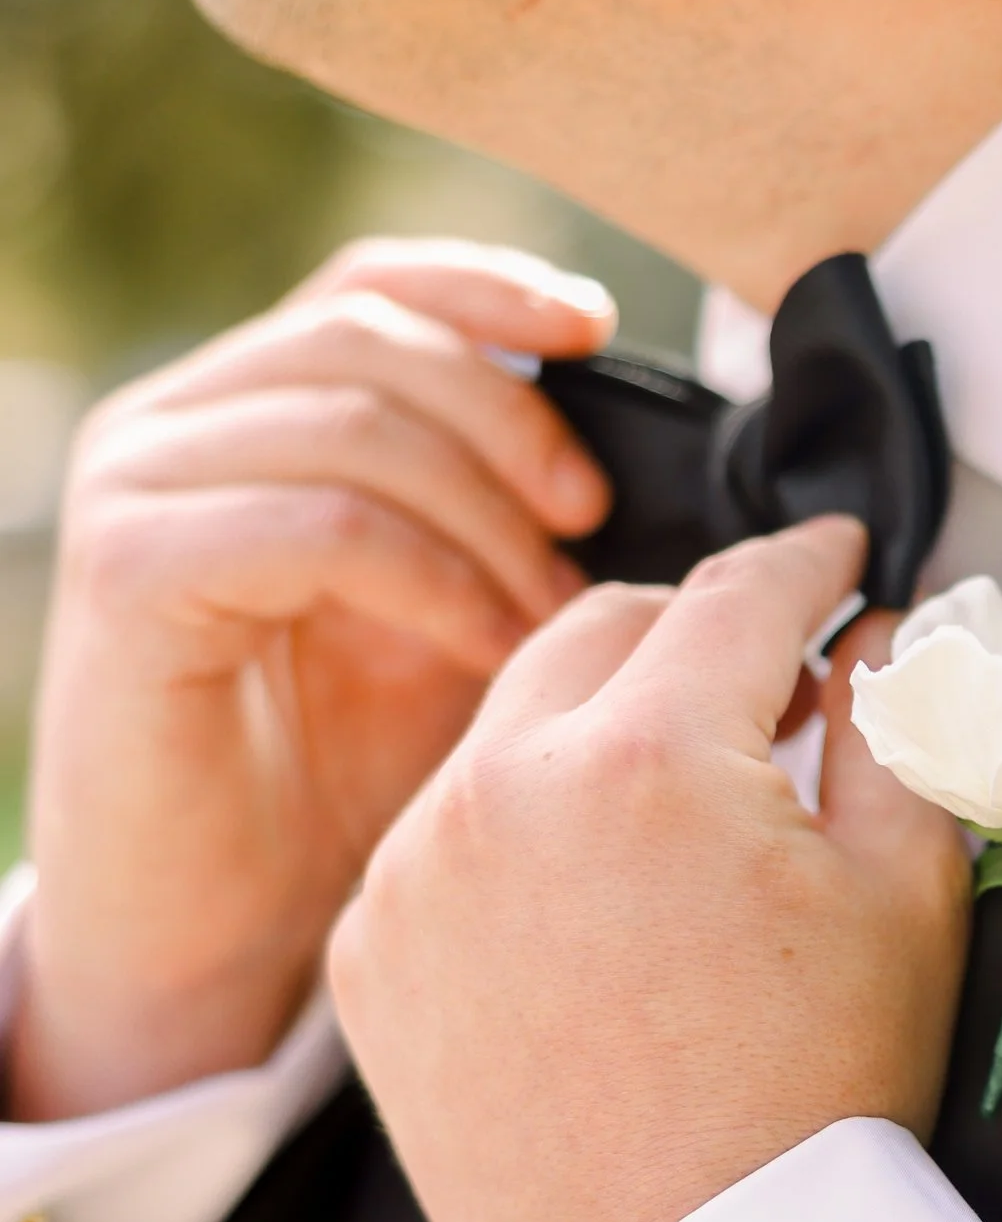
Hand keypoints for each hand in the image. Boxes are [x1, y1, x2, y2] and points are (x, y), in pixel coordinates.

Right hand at [12, 240, 616, 1119]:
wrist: (218, 936)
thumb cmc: (343, 790)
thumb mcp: (455, 625)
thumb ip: (510, 529)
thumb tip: (650, 469)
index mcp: (250, 412)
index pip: (372, 285)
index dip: (492, 287)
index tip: (603, 329)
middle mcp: (176, 427)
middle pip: (374, 339)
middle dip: (512, 422)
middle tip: (593, 521)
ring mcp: (140, 489)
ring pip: (357, 425)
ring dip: (486, 516)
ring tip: (554, 615)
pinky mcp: (131, 571)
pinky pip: (318, 524)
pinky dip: (431, 579)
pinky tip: (490, 650)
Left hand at [327, 516, 969, 1221]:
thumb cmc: (809, 1113)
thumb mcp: (906, 897)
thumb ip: (899, 728)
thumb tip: (874, 643)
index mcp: (645, 761)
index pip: (738, 593)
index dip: (807, 563)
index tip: (833, 562)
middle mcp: (501, 793)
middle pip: (603, 626)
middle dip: (693, 629)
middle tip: (766, 676)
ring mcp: (415, 876)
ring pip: (508, 721)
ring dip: (595, 725)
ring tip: (679, 804)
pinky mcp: (370, 955)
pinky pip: (443, 832)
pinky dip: (515, 827)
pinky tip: (593, 894)